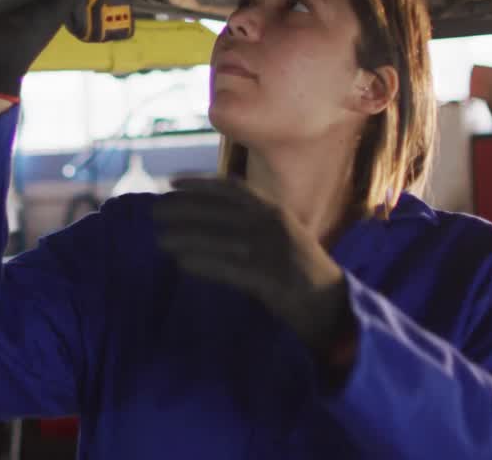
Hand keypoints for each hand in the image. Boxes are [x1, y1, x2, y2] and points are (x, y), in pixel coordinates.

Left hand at [153, 177, 350, 354]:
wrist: (336, 307)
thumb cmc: (304, 274)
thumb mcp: (282, 238)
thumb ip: (255, 225)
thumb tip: (210, 220)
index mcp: (277, 211)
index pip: (231, 189)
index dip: (199, 183)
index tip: (171, 184)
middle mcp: (274, 224)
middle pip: (219, 210)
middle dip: (184, 208)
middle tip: (154, 211)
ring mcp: (273, 251)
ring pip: (220, 238)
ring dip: (187, 236)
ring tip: (160, 240)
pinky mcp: (271, 279)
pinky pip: (229, 268)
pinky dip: (204, 263)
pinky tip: (182, 264)